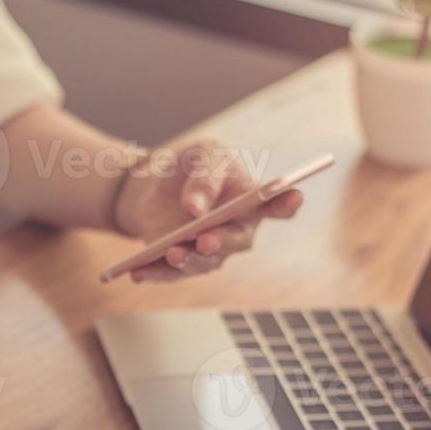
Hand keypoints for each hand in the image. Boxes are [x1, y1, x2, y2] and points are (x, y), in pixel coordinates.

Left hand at [112, 138, 303, 282]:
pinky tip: (137, 272)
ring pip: (205, 262)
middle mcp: (237, 231)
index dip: (287, 203)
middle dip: (222, 242)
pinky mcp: (183, 263)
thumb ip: (204, 176)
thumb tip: (195, 206)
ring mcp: (211, 251)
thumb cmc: (191, 167)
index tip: (293, 197)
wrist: (154, 185)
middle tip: (207, 239)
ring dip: (188, 260)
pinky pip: (171, 273)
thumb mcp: (200, 156)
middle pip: (237, 241)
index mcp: (252, 200)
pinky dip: (154, 273)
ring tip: (172, 253)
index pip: (278, 205)